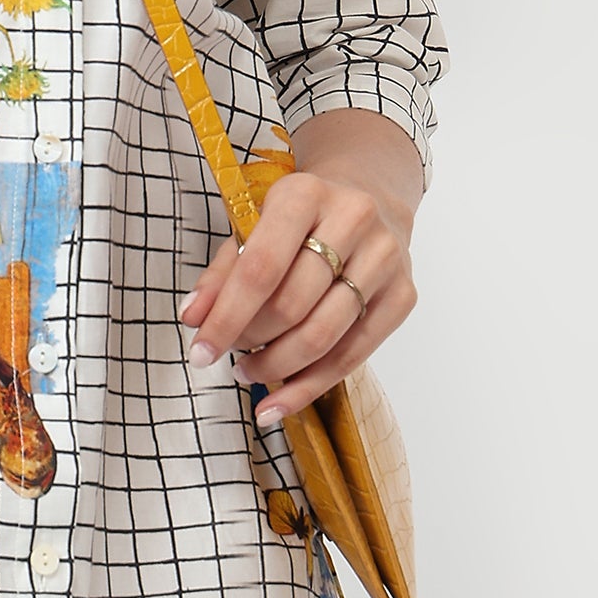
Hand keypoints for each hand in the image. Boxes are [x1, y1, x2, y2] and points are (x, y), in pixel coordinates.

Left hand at [178, 129, 417, 428]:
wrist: (369, 197)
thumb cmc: (299, 220)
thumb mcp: (254, 227)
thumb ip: (222, 272)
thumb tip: (194, 318)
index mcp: (305, 195)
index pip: (261, 268)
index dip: (227, 316)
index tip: (200, 351)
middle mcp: (352, 220)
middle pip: (292, 305)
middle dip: (251, 339)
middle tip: (229, 353)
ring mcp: (385, 258)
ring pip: (323, 335)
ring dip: (277, 366)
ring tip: (249, 371)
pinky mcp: (404, 294)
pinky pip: (353, 356)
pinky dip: (310, 386)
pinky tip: (278, 402)